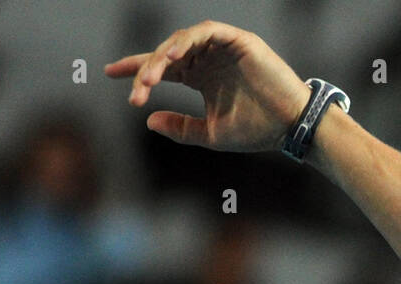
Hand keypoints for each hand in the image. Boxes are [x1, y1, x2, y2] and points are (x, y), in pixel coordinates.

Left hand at [104, 20, 310, 151]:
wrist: (291, 127)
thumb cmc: (258, 131)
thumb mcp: (212, 134)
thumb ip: (182, 128)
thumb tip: (149, 121)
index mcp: (202, 78)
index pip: (163, 67)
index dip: (136, 69)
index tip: (108, 73)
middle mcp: (208, 59)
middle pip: (166, 56)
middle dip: (146, 71)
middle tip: (135, 92)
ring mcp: (222, 48)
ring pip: (180, 43)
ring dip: (162, 57)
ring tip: (151, 77)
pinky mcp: (237, 40)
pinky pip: (204, 32)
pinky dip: (186, 41)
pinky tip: (172, 57)